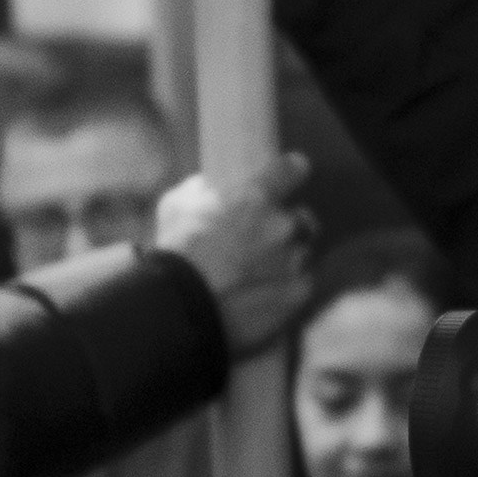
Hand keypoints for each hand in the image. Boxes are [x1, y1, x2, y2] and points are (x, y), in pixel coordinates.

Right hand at [156, 156, 313, 358]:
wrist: (182, 307)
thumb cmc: (175, 251)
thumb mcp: (177, 204)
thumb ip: (202, 190)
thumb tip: (211, 186)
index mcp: (257, 198)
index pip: (292, 169)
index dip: (292, 171)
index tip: (291, 173)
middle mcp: (283, 226)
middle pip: (302, 219)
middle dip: (287, 226)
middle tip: (263, 240)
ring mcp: (294, 262)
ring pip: (301, 254)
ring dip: (286, 259)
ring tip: (258, 274)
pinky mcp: (297, 294)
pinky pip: (301, 285)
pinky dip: (287, 287)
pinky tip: (265, 295)